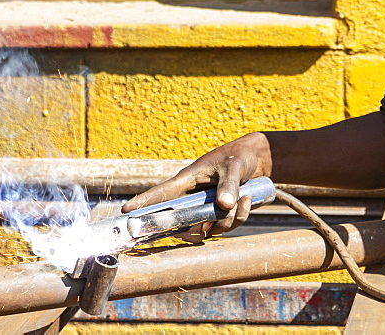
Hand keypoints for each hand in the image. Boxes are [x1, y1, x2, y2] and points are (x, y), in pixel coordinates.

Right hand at [121, 132, 272, 239]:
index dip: (143, 203)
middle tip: (211, 222)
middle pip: (181, 223)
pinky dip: (239, 217)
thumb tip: (224, 206)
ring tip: (243, 198)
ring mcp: (205, 209)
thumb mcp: (233, 167)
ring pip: (207, 228)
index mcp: (187, 181)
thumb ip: (228, 185)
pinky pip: (224, 227)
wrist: (258, 160)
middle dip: (198, 226)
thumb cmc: (239, 156)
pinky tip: (248, 200)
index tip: (126, 211)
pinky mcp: (220, 215)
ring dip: (227, 220)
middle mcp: (192, 198)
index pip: (161, 194)